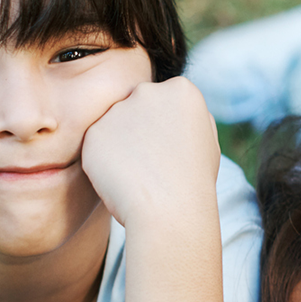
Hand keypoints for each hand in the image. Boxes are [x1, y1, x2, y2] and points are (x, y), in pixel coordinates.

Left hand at [81, 76, 219, 224]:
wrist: (170, 212)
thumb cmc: (194, 181)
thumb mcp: (206, 138)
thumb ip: (186, 115)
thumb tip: (171, 105)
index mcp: (182, 89)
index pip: (164, 99)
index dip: (167, 127)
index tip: (172, 149)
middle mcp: (148, 91)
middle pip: (137, 105)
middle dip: (140, 128)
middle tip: (152, 161)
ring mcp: (118, 110)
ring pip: (114, 124)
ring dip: (121, 143)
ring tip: (139, 172)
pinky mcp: (94, 132)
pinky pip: (97, 144)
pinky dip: (105, 160)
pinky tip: (123, 178)